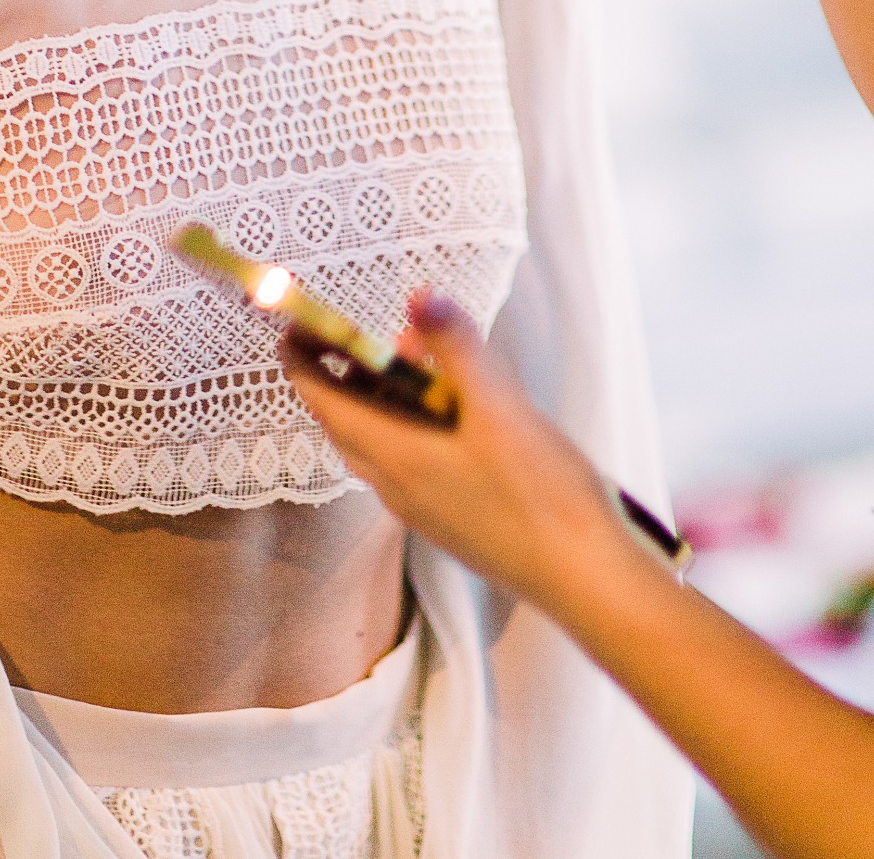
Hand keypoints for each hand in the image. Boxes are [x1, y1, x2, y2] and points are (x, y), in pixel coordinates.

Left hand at [280, 295, 628, 614]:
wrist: (582, 578)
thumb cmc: (541, 495)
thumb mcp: (501, 407)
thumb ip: (456, 348)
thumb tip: (416, 296)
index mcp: (397, 459)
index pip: (325, 404)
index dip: (303, 362)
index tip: (290, 324)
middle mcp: (398, 489)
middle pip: (345, 424)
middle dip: (335, 375)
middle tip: (339, 331)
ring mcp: (424, 508)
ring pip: (378, 444)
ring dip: (377, 398)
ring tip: (403, 354)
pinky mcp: (451, 518)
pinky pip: (408, 461)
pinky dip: (409, 424)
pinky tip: (449, 407)